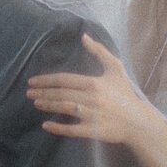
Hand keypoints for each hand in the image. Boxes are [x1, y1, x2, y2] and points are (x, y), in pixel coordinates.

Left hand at [26, 34, 151, 144]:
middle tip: (28, 93)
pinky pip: (72, 129)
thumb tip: (84, 36)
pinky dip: (58, 128)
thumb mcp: (115, 69)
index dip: (47, 80)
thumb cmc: (125, 94)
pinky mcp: (94, 130)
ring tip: (36, 103)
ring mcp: (92, 115)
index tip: (33, 81)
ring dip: (48, 105)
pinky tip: (46, 125)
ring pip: (65, 108)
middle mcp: (92, 98)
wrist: (138, 121)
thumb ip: (99, 51)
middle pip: (62, 93)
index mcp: (94, 83)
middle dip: (43, 92)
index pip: (65, 79)